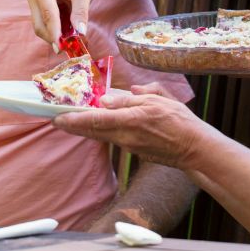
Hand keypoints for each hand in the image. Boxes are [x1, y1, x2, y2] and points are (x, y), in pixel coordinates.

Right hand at [28, 0, 102, 48]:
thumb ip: (81, 12)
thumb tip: (80, 32)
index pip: (47, 15)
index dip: (54, 32)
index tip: (60, 46)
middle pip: (39, 25)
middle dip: (53, 37)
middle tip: (68, 49)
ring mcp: (35, 6)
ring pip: (41, 29)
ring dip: (56, 37)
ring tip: (72, 40)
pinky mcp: (40, 13)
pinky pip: (47, 28)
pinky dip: (57, 34)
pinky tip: (69, 34)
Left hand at [52, 83, 209, 169]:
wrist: (193, 148)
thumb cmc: (179, 120)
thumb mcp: (157, 100)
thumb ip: (131, 99)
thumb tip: (108, 100)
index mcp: (130, 120)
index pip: (96, 120)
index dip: (74, 120)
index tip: (57, 118)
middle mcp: (125, 137)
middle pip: (93, 131)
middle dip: (73, 126)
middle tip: (56, 120)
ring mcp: (129, 146)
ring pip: (101, 135)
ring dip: (86, 129)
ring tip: (72, 121)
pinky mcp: (134, 151)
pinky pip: (113, 139)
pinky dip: (102, 132)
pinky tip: (98, 125)